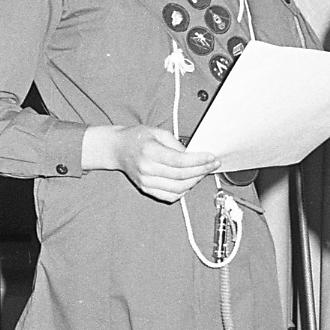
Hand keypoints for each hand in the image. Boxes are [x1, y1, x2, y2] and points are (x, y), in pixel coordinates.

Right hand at [83, 125, 220, 202]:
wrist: (117, 149)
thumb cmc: (137, 138)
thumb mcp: (158, 132)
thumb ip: (176, 144)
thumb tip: (194, 156)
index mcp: (149, 152)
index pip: (180, 161)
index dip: (199, 161)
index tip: (212, 158)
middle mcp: (147, 169)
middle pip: (181, 176)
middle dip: (201, 171)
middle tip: (212, 165)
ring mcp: (146, 182)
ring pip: (178, 188)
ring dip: (195, 181)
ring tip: (203, 172)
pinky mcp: (146, 189)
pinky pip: (170, 196)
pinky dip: (184, 191)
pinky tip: (189, 182)